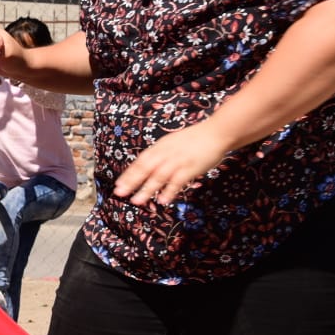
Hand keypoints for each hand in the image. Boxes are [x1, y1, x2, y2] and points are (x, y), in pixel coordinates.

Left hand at [112, 122, 233, 206]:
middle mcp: (166, 153)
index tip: (118, 184)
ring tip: (137, 201)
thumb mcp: (173, 142)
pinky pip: (177, 181)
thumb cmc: (195, 139)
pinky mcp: (190, 167)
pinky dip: (169, 190)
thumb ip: (161, 153)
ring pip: (158, 176)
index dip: (129, 173)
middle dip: (131, 181)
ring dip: (147, 189)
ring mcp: (178, 160)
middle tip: (120, 193)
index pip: (140, 161)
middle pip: (145, 168)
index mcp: (160, 147)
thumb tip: (149, 165)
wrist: (216, 133)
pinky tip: (162, 200)